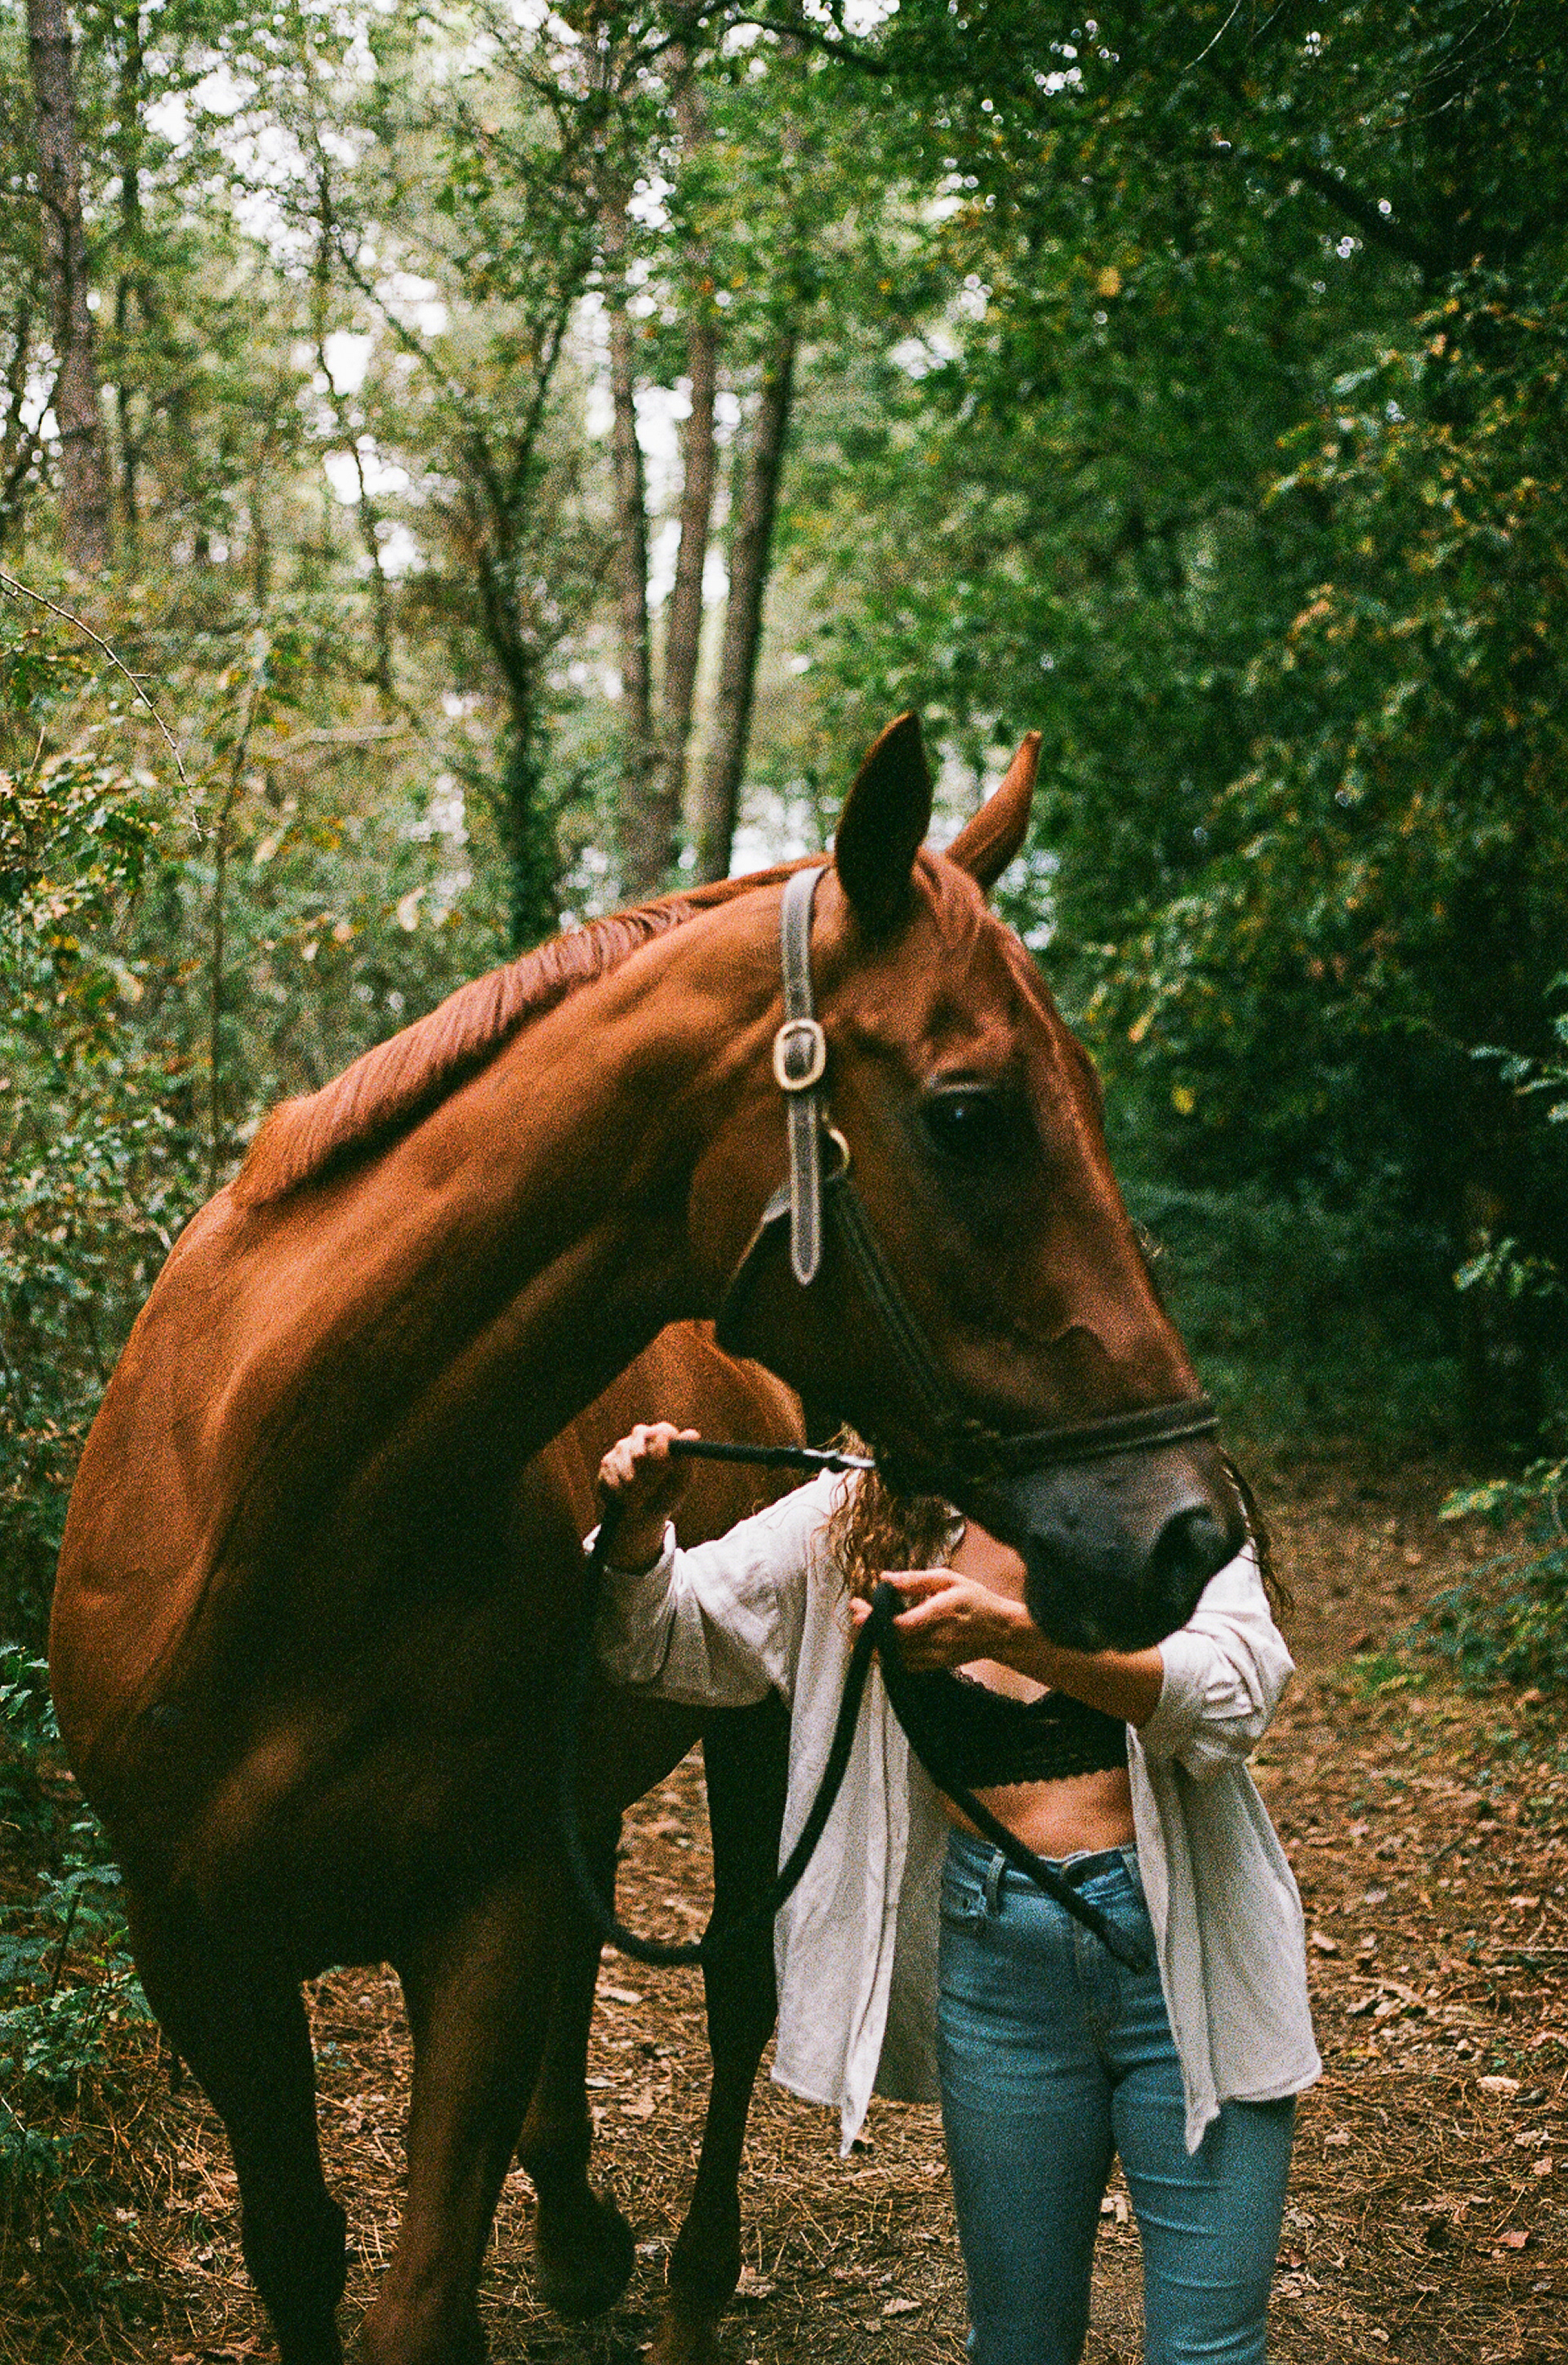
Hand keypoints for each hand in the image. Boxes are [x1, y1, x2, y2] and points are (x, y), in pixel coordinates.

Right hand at [596, 1423, 698, 1570]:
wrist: (642, 1514)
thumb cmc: (667, 1494)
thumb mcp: (680, 1481)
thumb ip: (684, 1460)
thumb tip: (692, 1434)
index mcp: (664, 1438)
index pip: (663, 1430)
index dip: (663, 1445)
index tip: (666, 1463)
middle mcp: (642, 1437)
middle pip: (639, 1434)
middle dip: (644, 1459)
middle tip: (649, 1482)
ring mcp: (623, 1447)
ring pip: (626, 1458)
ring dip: (634, 1483)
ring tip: (640, 1499)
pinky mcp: (608, 1461)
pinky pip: (612, 1473)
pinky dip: (620, 1490)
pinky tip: (627, 1498)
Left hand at [848, 1568, 1024, 1671]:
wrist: (1000, 1632)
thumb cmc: (975, 1600)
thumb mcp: (949, 1579)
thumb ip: (915, 1579)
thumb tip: (884, 1577)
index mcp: (943, 1613)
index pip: (902, 1624)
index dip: (875, 1619)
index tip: (858, 1607)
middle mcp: (938, 1639)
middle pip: (893, 1641)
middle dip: (868, 1628)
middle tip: (855, 1611)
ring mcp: (936, 1656)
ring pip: (895, 1656)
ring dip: (874, 1642)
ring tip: (862, 1625)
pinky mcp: (935, 1665)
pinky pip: (905, 1665)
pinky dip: (888, 1655)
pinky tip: (879, 1641)